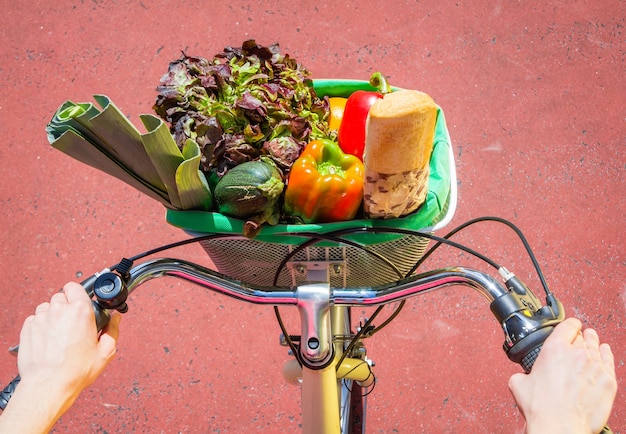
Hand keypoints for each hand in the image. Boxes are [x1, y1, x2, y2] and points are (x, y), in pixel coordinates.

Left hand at [0, 282, 120, 432]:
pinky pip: (35, 319)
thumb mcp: (105, 352)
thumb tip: (116, 319)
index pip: (75, 286)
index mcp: (81, 311)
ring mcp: (41, 318)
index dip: (78, 294)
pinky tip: (48, 339)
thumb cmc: (75, 371)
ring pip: (47, 307)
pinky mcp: (27, 328)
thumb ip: (113, 330)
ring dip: (53, 314)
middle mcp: (60, 310)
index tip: (81, 302)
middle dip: (67, 306)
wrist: (48, 385)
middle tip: (72, 322)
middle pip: (61, 296)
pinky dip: (41, 325)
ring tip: (59, 332)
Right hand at [508, 317, 616, 433]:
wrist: (561, 425)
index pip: (567, 325)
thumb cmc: (543, 407)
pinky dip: (606, 354)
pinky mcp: (608, 381)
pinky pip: (609, 360)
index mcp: (554, 348)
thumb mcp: (519, 384)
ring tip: (590, 342)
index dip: (568, 325)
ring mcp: (595, 366)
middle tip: (576, 340)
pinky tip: (604, 352)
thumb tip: (522, 377)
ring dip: (592, 343)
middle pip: (582, 336)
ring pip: (597, 346)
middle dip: (579, 337)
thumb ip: (522, 374)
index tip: (568, 328)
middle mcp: (577, 353)